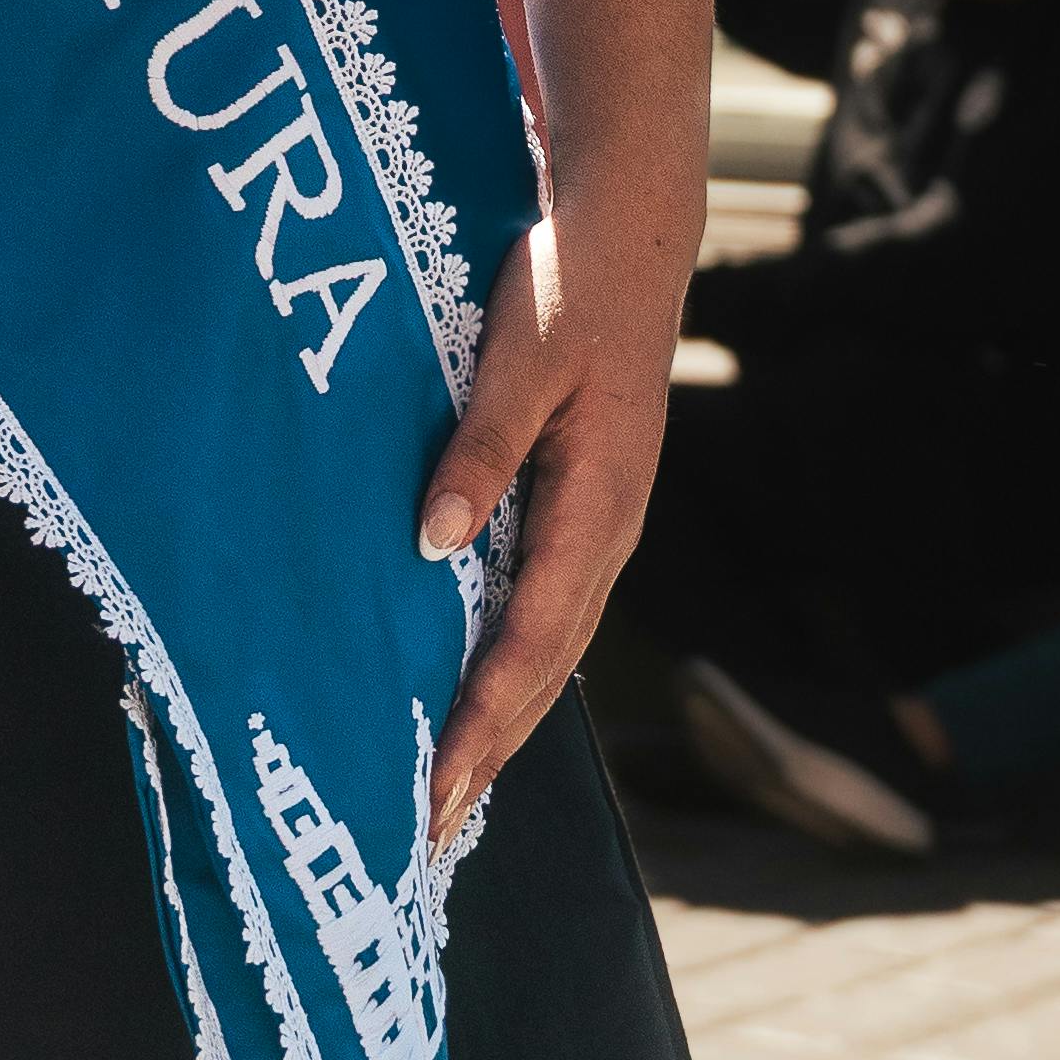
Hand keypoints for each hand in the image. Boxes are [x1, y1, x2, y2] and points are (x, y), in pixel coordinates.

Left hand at [414, 213, 679, 842]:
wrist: (630, 231)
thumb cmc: (569, 283)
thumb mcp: (521, 357)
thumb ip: (479, 450)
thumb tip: (431, 547)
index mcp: (598, 505)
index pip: (530, 641)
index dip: (480, 721)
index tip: (433, 792)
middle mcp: (609, 531)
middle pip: (546, 666)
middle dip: (489, 748)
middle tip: (429, 828)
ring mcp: (605, 521)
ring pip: (552, 644)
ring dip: (503, 718)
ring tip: (452, 787)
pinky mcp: (590, 502)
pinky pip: (551, 605)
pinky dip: (516, 661)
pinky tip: (481, 684)